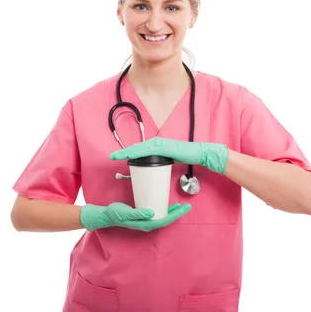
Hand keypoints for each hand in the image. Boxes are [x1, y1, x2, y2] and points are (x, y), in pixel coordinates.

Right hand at [80, 202, 190, 231]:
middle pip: (166, 220)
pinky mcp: (144, 217)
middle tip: (187, 205)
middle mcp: (147, 224)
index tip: (184, 208)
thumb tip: (152, 213)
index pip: (164, 220)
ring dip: (173, 212)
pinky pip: (158, 215)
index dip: (175, 215)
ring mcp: (146, 221)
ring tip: (181, 206)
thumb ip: (138, 213)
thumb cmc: (115, 214)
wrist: (107, 215)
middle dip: (177, 213)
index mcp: (145, 224)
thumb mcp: (125, 212)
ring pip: (163, 218)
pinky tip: (168, 205)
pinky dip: (165, 210)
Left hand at [109, 137, 228, 173]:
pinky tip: (130, 156)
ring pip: (139, 148)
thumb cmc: (186, 157)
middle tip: (112, 156)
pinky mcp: (164, 147)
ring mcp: (160, 143)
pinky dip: (137, 152)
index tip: (117, 157)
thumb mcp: (170, 160)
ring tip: (117, 156)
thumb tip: (155, 169)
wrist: (198, 154)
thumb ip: (161, 162)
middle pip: (137, 147)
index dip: (128, 152)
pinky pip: (147, 150)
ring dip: (127, 152)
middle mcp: (157, 142)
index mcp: (157, 146)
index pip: (140, 149)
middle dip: (124, 152)